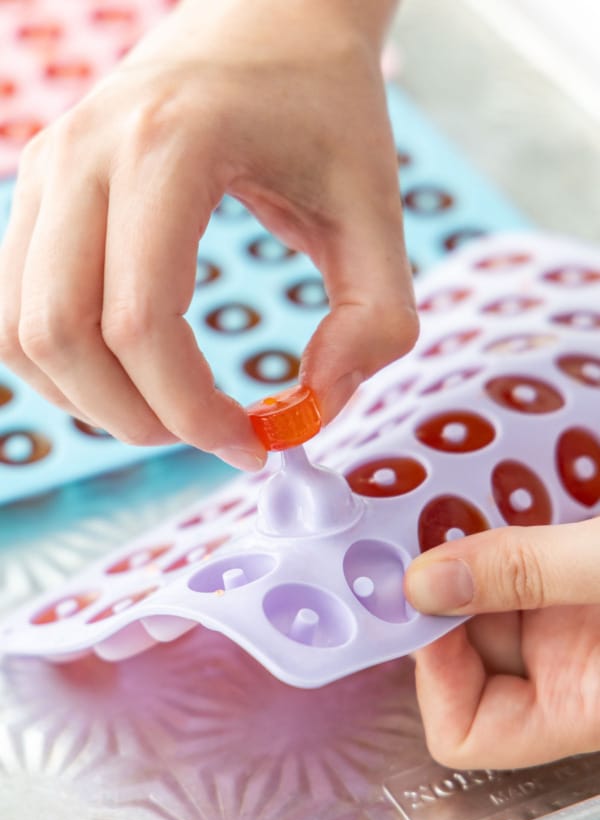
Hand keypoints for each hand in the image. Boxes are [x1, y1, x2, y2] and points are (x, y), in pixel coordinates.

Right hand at [0, 0, 416, 469]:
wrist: (269, 13)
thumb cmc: (323, 105)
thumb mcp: (376, 209)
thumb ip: (374, 319)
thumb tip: (313, 412)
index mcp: (169, 147)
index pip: (142, 321)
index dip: (190, 411)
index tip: (250, 444)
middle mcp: (85, 153)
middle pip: (60, 334)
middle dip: (132, 417)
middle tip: (205, 436)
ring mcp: (48, 166)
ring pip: (20, 331)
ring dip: (87, 400)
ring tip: (165, 411)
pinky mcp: (40, 185)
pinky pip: (15, 306)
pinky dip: (62, 364)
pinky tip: (127, 372)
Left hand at [405, 518, 599, 768]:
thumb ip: (526, 574)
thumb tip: (426, 584)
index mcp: (584, 707)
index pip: (464, 732)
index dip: (431, 673)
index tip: (422, 602)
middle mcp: (568, 674)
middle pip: (460, 654)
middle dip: (434, 596)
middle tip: (407, 534)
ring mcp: (570, 627)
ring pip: (479, 603)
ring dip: (458, 555)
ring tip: (445, 503)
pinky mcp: (575, 584)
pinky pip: (513, 569)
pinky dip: (494, 535)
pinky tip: (485, 493)